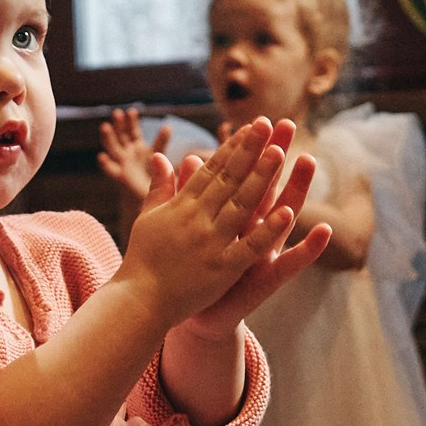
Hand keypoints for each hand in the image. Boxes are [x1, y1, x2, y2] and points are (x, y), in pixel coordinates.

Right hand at [97, 108, 172, 209]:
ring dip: (108, 138)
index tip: (132, 111)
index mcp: (138, 146)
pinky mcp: (120, 177)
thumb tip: (168, 126)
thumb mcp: (159, 156)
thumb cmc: (155, 176)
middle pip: (121, 136)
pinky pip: (111, 170)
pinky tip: (102, 157)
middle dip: (118, 125)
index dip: (132, 121)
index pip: (134, 131)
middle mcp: (128, 152)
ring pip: (113, 149)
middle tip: (117, 113)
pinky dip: (106, 164)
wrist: (150, 199)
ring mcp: (123, 164)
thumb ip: (161, 141)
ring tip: (105, 127)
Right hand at [115, 119, 311, 329]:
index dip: (232, 147)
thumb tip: (159, 156)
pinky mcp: (221, 269)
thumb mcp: (148, 217)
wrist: (139, 300)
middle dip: (250, 151)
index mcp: (182, 206)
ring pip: (241, 205)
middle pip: (229, 180)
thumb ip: (159, 187)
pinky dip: (267, 230)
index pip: (212, 170)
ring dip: (261, 179)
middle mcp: (197, 219)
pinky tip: (286, 213)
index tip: (250, 127)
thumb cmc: (142, 258)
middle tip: (268, 125)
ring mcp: (210, 243)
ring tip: (279, 153)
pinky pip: (248, 247)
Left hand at [181, 129, 329, 338]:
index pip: (244, 176)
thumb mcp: (195, 228)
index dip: (252, 151)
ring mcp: (265, 253)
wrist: (199, 317)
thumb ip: (193, 196)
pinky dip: (308, 248)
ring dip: (297, 189)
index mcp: (233, 216)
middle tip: (288, 125)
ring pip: (284, 216)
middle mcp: (253, 230)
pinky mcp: (269, 279)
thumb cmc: (197, 271)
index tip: (259, 119)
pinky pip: (291, 262)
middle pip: (268, 186)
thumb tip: (187, 158)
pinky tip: (324, 230)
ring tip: (308, 160)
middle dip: (277, 157)